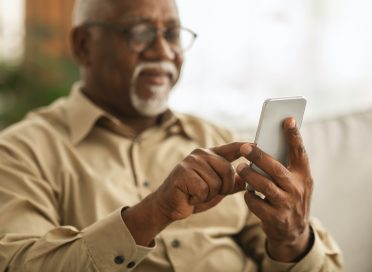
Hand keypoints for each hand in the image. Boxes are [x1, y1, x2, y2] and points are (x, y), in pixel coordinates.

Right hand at [155, 142, 245, 221]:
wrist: (169, 205)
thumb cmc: (194, 195)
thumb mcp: (217, 189)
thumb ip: (232, 183)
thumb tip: (249, 179)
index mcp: (210, 155)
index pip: (231, 148)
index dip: (244, 147)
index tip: (257, 145)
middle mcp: (200, 155)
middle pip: (227, 169)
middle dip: (224, 187)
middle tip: (210, 193)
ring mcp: (191, 162)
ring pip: (215, 181)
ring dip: (209, 194)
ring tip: (197, 194)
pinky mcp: (183, 172)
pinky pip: (203, 188)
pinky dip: (199, 198)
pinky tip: (190, 196)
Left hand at [236, 118, 312, 261]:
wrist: (294, 232)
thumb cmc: (290, 198)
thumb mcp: (294, 183)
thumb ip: (284, 167)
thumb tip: (262, 146)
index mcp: (303, 176)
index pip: (300, 152)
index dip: (294, 136)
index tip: (287, 119)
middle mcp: (297, 189)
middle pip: (276, 168)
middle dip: (258, 156)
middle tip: (244, 147)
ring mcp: (287, 204)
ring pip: (264, 185)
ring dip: (249, 175)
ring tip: (241, 168)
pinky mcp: (275, 218)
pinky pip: (255, 202)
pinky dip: (248, 195)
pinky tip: (247, 192)